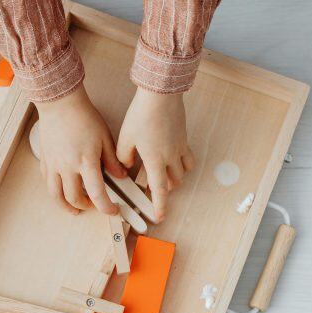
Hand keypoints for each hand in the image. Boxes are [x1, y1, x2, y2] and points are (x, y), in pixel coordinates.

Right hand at [35, 85, 124, 215]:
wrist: (61, 104)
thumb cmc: (82, 117)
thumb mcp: (105, 138)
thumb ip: (112, 160)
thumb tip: (120, 175)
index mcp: (86, 162)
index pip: (97, 194)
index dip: (106, 207)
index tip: (112, 210)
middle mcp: (68, 167)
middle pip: (75, 198)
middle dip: (86, 206)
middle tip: (94, 205)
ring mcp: (54, 165)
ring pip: (56, 195)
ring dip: (66, 206)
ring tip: (73, 208)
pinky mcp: (45, 160)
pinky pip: (47, 182)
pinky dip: (55, 190)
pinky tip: (61, 189)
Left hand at [116, 88, 193, 221]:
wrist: (161, 95)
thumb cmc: (142, 115)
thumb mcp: (125, 137)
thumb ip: (123, 156)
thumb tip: (125, 167)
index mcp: (155, 159)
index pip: (159, 190)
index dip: (160, 206)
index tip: (159, 217)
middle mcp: (171, 157)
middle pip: (173, 183)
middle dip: (165, 190)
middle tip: (153, 189)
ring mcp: (180, 148)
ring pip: (183, 173)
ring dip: (174, 179)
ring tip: (163, 175)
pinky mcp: (184, 138)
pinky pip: (188, 159)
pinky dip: (183, 165)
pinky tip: (173, 160)